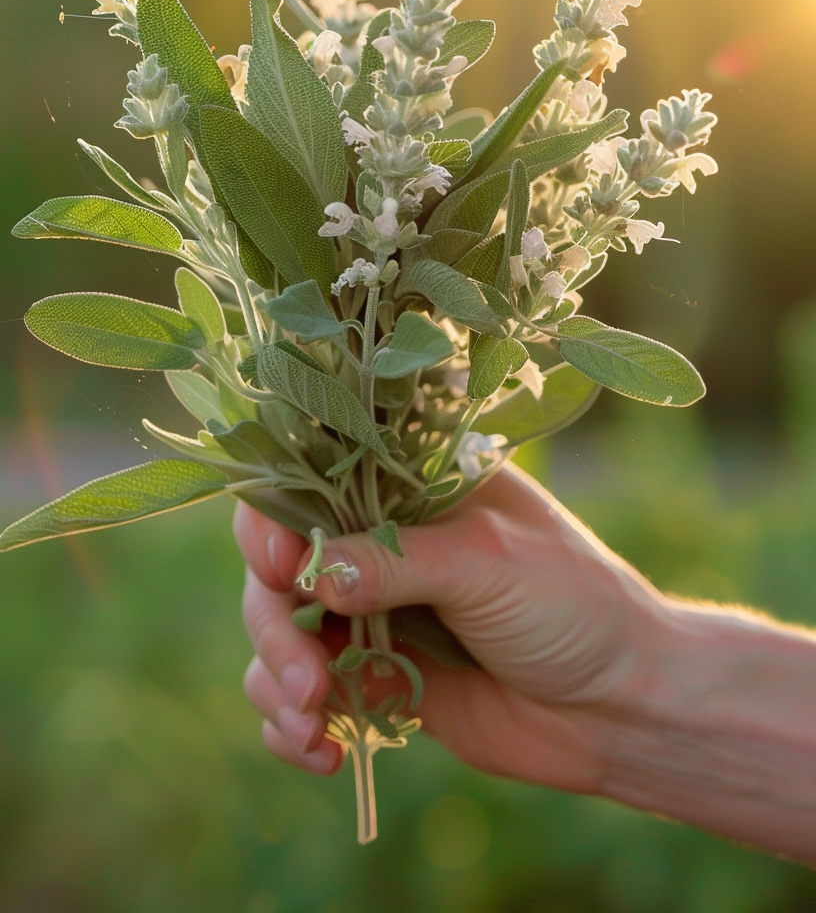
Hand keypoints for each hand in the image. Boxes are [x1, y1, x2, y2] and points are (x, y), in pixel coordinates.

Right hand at [233, 463, 664, 789]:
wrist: (623, 710)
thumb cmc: (572, 607)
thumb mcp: (486, 563)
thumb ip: (394, 561)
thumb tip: (304, 575)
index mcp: (410, 486)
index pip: (310, 479)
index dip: (275, 519)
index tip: (280, 568)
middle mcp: (380, 541)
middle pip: (278, 565)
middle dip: (274, 624)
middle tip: (305, 680)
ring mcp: (372, 611)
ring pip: (278, 631)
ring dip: (275, 680)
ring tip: (314, 726)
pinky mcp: (373, 679)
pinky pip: (299, 696)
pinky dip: (290, 725)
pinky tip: (321, 754)